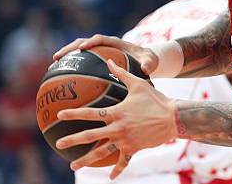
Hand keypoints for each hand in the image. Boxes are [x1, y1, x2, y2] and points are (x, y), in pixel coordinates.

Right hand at [53, 34, 158, 75]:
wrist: (145, 60)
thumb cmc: (148, 60)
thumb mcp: (150, 61)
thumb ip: (149, 64)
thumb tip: (145, 70)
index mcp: (115, 42)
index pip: (99, 39)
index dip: (90, 42)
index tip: (81, 48)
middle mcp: (104, 45)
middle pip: (82, 42)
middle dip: (69, 48)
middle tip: (57, 57)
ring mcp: (99, 52)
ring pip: (78, 52)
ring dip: (66, 57)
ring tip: (53, 67)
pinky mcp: (96, 61)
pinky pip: (82, 63)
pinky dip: (72, 69)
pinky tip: (61, 81)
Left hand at [55, 59, 178, 178]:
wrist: (172, 118)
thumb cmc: (155, 99)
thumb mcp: (138, 83)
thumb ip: (121, 73)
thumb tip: (108, 60)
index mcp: (117, 112)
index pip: (91, 113)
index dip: (74, 113)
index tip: (60, 114)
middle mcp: (118, 128)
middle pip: (91, 136)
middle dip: (73, 140)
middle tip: (58, 144)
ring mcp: (125, 140)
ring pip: (102, 152)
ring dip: (86, 160)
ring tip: (73, 166)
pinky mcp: (133, 149)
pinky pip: (123, 161)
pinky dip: (117, 170)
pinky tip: (110, 177)